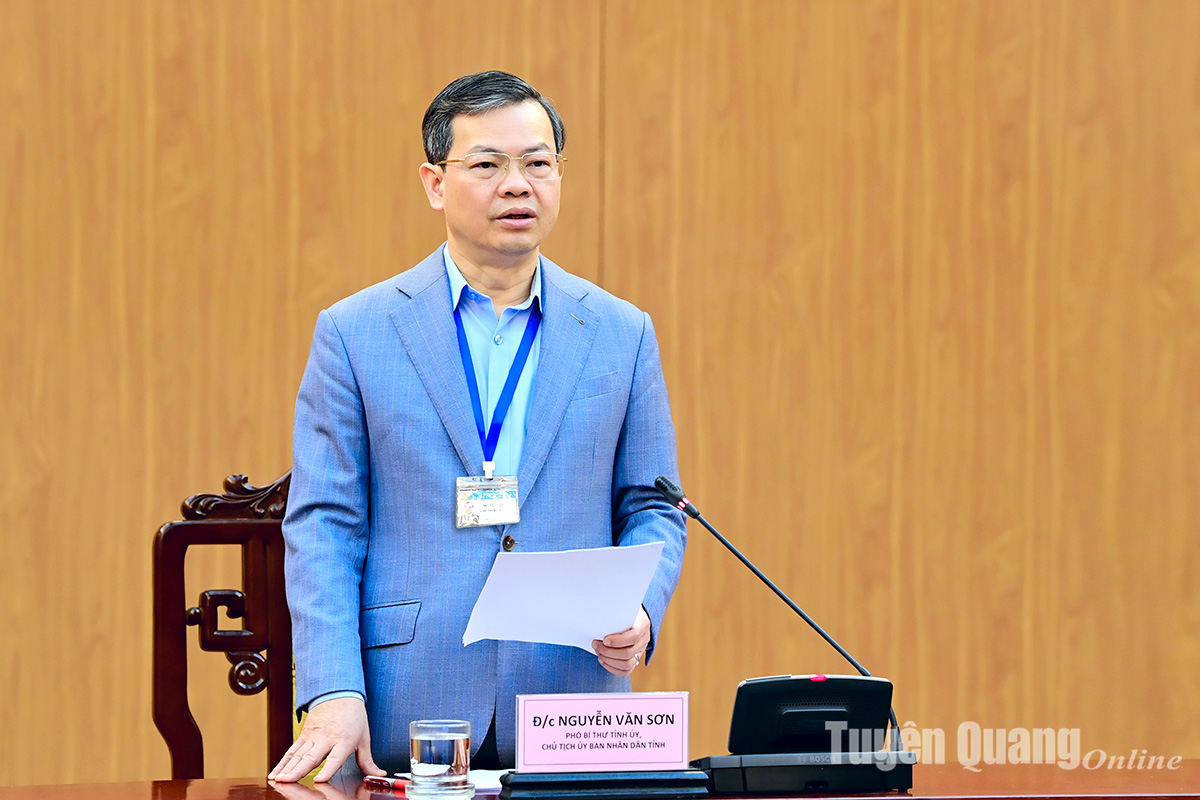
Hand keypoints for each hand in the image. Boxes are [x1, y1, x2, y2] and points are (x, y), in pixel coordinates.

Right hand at [268, 696, 384, 782]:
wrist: (339, 692)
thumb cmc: (353, 715)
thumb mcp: (364, 738)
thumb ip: (367, 761)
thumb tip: (378, 774)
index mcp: (344, 740)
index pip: (335, 758)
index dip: (327, 769)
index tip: (319, 779)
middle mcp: (326, 739)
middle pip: (311, 757)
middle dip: (298, 770)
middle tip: (288, 781)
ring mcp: (313, 736)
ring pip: (298, 755)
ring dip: (287, 768)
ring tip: (280, 779)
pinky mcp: (304, 735)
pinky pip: (292, 751)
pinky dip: (282, 763)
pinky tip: (276, 773)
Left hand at [592, 606, 650, 676]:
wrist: (631, 615)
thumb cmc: (623, 610)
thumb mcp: (621, 607)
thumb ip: (614, 611)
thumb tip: (596, 615)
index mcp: (643, 624)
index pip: (634, 636)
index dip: (618, 641)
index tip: (604, 640)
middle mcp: (644, 639)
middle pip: (628, 653)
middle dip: (608, 651)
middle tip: (595, 645)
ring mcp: (641, 650)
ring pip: (627, 664)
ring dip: (609, 661)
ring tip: (598, 652)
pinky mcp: (636, 659)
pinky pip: (626, 671)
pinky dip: (612, 668)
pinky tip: (602, 660)